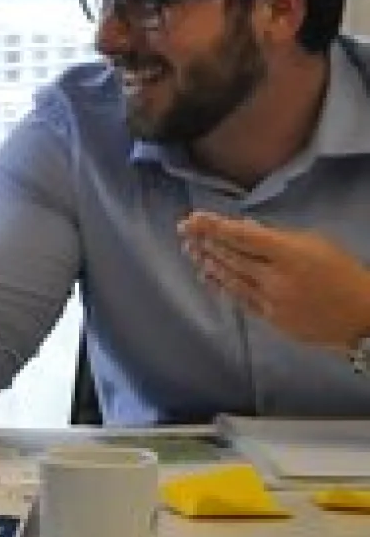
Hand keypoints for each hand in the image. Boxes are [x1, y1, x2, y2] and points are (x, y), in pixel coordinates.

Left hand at [178, 211, 369, 348]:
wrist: (362, 318)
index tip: (194, 218)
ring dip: (207, 261)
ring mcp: (270, 301)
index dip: (215, 226)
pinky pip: (238, 298)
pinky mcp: (269, 319)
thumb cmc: (342, 273)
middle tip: (183, 230)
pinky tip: (207, 275)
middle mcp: (275, 278)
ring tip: (190, 249)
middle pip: (231, 256)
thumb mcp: (315, 244)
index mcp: (289, 253)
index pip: (243, 236)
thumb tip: (245, 229)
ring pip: (230, 278)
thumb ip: (278, 238)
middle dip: (204, 241)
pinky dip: (220, 285)